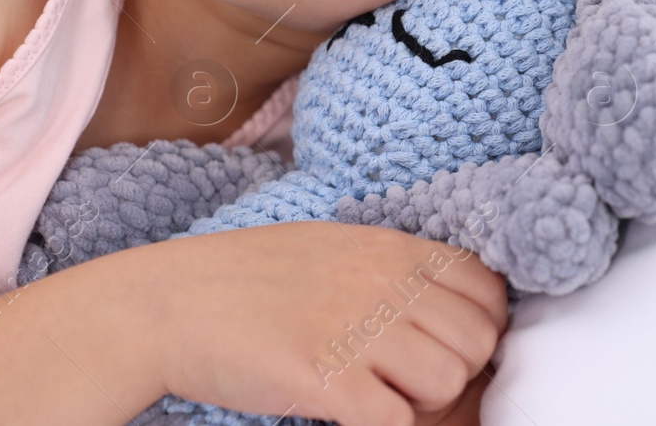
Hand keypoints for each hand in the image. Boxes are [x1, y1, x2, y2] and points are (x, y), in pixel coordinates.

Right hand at [138, 221, 508, 425]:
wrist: (168, 304)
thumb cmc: (246, 279)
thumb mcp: (330, 248)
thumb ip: (390, 270)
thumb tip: (444, 307)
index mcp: (388, 247)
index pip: (486, 289)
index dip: (477, 329)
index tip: (441, 348)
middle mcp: (382, 280)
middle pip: (476, 342)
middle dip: (454, 373)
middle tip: (405, 382)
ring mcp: (355, 326)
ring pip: (446, 382)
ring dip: (418, 403)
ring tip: (373, 396)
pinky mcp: (325, 376)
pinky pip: (395, 421)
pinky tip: (346, 414)